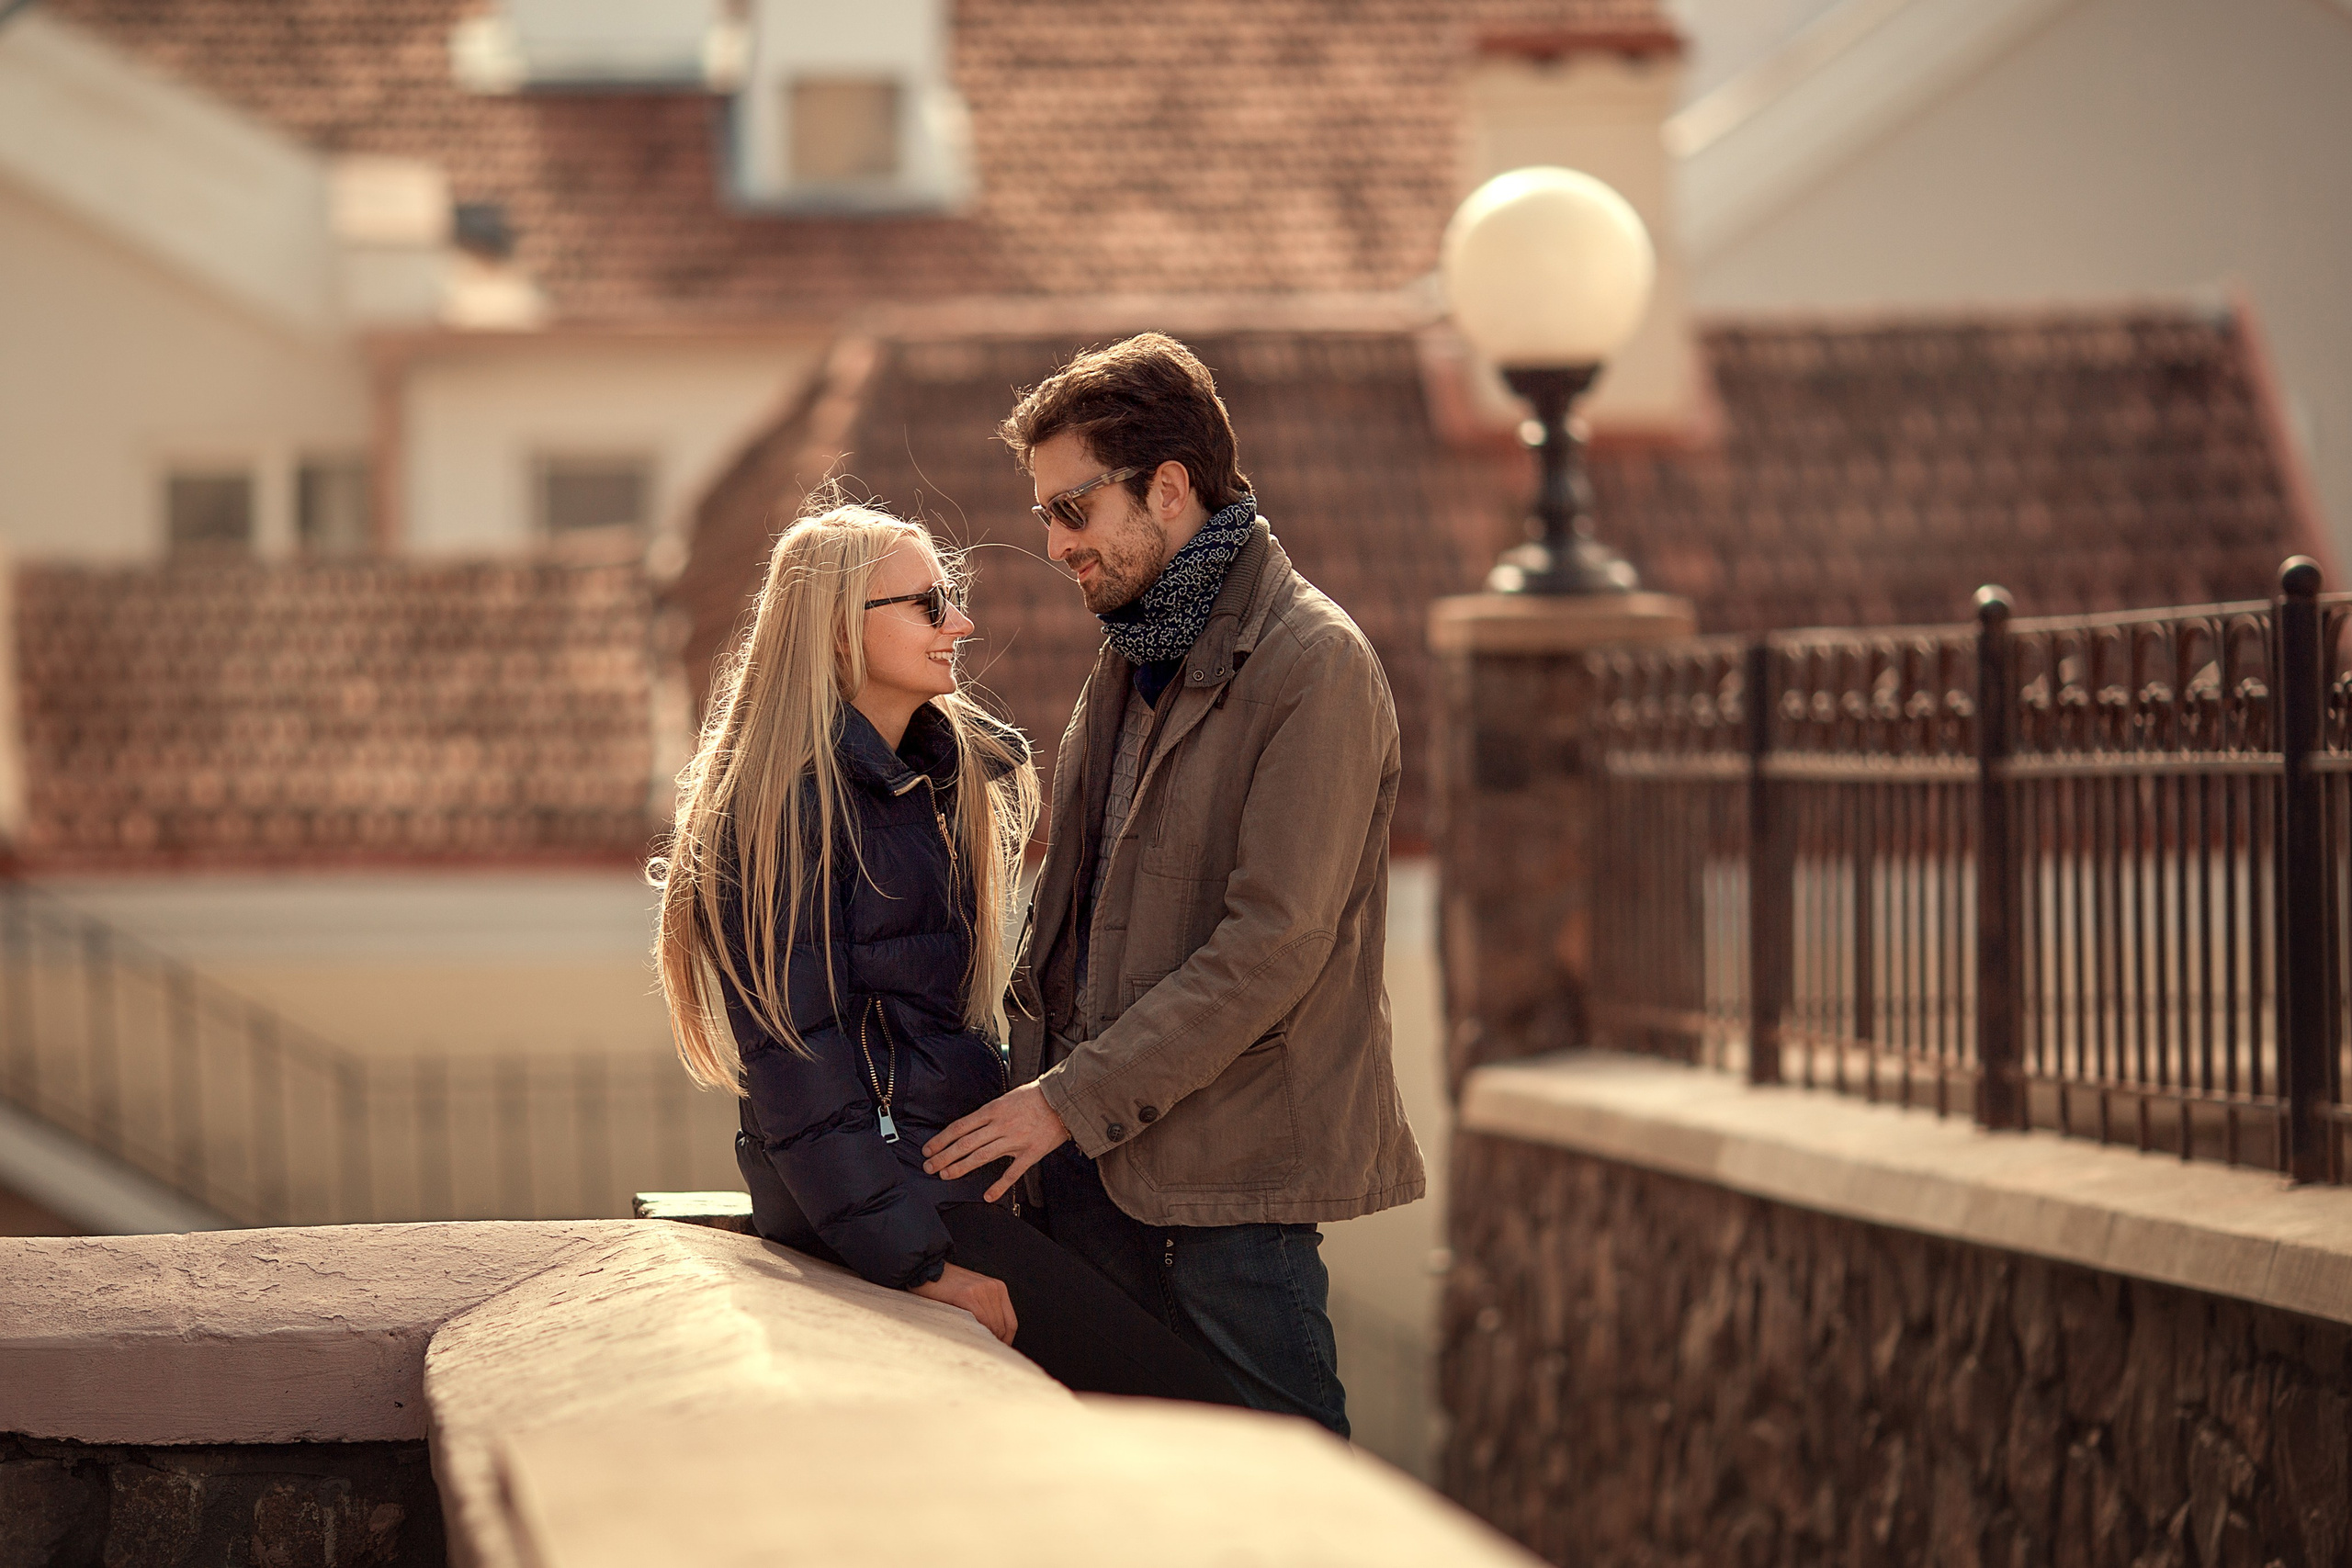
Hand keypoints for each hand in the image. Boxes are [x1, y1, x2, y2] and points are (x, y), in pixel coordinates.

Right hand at [911, 1262, 1016, 1344]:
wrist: (927, 1269)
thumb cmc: (948, 1287)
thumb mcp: (974, 1294)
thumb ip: (985, 1310)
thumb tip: (993, 1339)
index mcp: (999, 1287)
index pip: (1011, 1323)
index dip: (1006, 1341)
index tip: (996, 1352)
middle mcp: (993, 1287)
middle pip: (1001, 1327)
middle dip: (993, 1343)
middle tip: (981, 1354)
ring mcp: (981, 1290)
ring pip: (991, 1326)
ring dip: (983, 1340)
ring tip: (972, 1348)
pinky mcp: (967, 1295)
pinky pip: (979, 1321)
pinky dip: (975, 1333)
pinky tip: (966, 1338)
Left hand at [922, 1082, 1069, 1202]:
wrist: (1064, 1099)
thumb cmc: (1036, 1096)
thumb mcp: (1007, 1098)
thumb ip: (989, 1113)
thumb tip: (970, 1126)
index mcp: (993, 1110)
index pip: (960, 1127)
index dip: (942, 1139)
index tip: (929, 1149)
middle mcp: (1000, 1125)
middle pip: (965, 1143)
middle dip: (944, 1156)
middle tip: (929, 1166)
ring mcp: (1015, 1140)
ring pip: (982, 1157)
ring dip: (961, 1167)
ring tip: (946, 1175)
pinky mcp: (1031, 1153)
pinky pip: (1012, 1173)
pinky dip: (999, 1186)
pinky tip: (988, 1196)